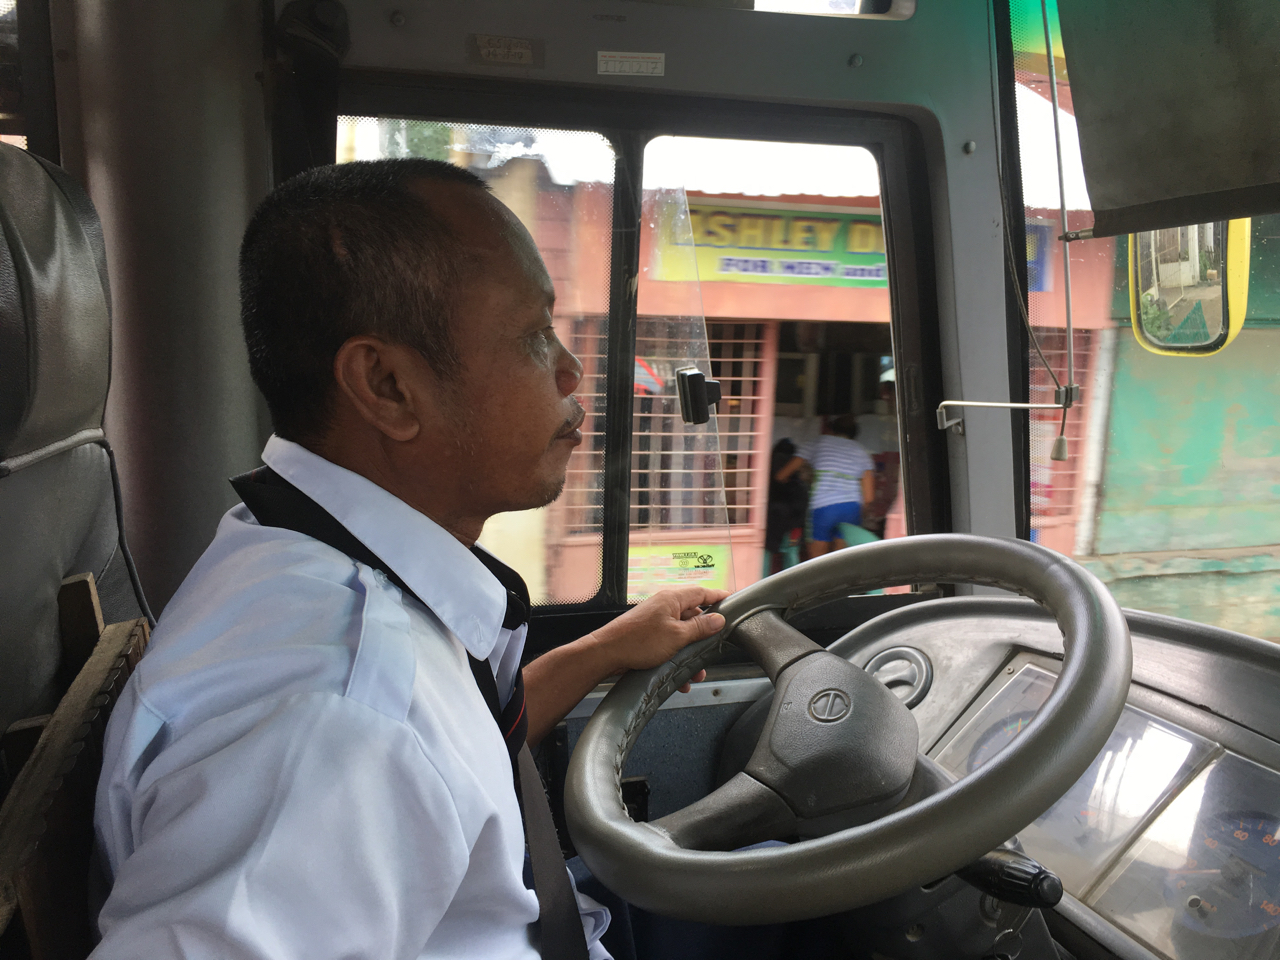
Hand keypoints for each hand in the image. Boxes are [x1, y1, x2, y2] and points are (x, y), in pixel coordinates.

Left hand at [588, 586, 729, 691]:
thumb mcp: (677, 636)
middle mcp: (665, 606)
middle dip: (705, 637)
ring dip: (691, 653)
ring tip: (695, 673)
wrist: (607, 654)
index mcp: (673, 599)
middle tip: (714, 651)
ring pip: (683, 635)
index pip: (703, 592)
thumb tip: (719, 619)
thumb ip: (700, 627)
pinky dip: (677, 659)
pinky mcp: (649, 635)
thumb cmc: (638, 641)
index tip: (733, 602)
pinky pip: (670, 645)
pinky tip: (680, 678)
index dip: (719, 597)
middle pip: (694, 616)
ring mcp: (656, 621)